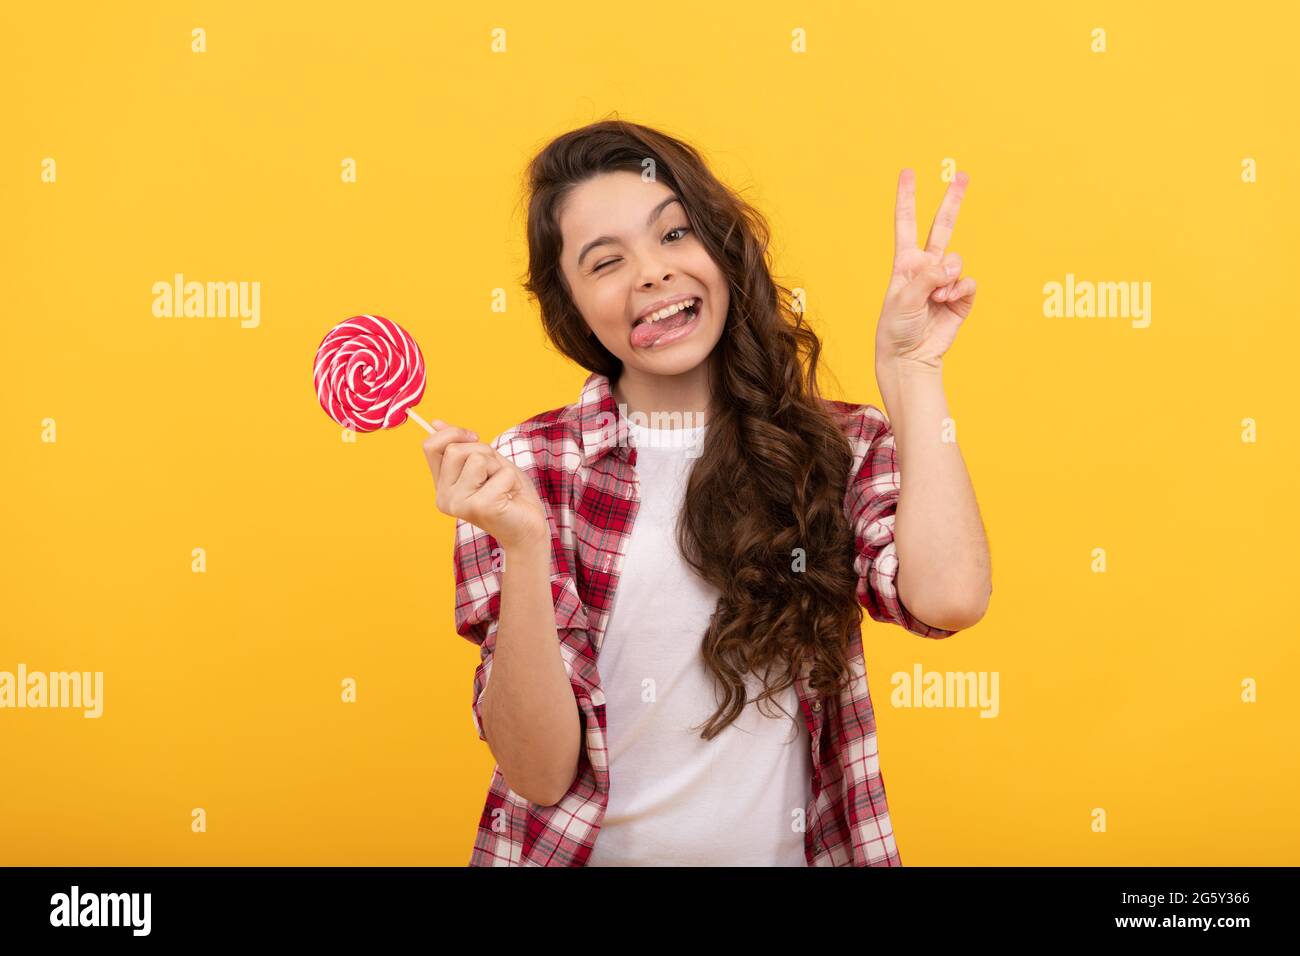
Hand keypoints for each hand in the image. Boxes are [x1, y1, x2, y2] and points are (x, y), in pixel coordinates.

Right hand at [422, 421, 548, 551]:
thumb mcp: (487, 463)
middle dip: (484, 453)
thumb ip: (463, 446)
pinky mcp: (478, 507)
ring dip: (499, 467)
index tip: (474, 436)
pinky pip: (500, 473)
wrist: (528, 529)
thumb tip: (435, 423)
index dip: (454, 433)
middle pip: (455, 449)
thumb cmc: (509, 494)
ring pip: (476, 458)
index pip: (430, 446)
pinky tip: (510, 497)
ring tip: (504, 487)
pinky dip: (511, 480)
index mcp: (442, 485)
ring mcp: (458, 503)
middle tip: (496, 474)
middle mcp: (444, 496)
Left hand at [875, 168, 976, 368]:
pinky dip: (960, 290)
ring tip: (937, 296)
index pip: (906, 224)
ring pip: (957, 260)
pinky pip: (968, 282)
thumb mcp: (903, 298)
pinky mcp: (961, 298)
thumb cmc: (896, 328)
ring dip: (949, 276)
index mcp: (905, 263)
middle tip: (963, 175)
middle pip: (941, 227)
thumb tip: (952, 266)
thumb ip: (927, 277)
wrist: (909, 356)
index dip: (907, 198)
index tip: (908, 173)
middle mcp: (926, 268)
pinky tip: (948, 301)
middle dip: (952, 201)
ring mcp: (945, 282)